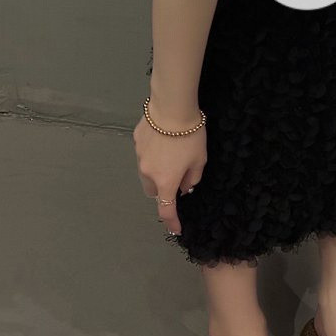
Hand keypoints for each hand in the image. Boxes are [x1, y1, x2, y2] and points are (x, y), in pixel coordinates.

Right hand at [133, 107, 206, 235]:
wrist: (172, 107)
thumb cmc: (191, 136)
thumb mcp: (199, 161)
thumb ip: (191, 178)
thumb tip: (184, 187)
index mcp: (166, 181)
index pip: (166, 209)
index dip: (171, 221)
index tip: (175, 228)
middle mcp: (148, 172)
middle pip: (152, 191)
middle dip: (162, 191)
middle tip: (175, 180)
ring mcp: (139, 156)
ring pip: (145, 173)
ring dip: (155, 173)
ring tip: (169, 157)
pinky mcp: (136, 141)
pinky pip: (143, 155)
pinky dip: (152, 155)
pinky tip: (163, 141)